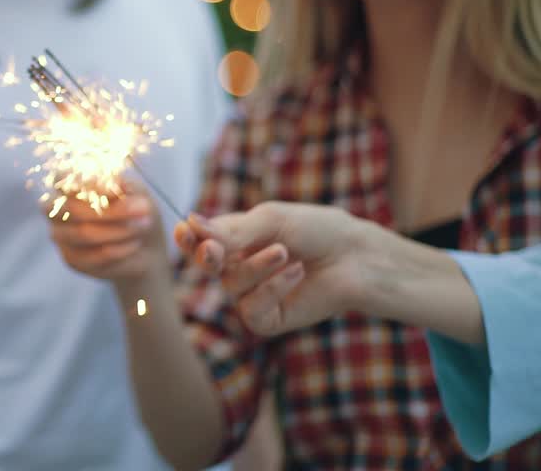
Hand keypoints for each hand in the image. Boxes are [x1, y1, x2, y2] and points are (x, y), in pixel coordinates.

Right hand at [47, 181, 167, 282]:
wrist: (146, 247)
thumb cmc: (137, 211)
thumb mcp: (136, 192)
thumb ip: (122, 186)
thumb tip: (112, 186)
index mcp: (68, 185)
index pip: (60, 178)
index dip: (87, 184)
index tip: (117, 189)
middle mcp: (57, 209)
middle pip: (72, 208)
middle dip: (112, 211)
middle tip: (144, 209)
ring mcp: (60, 235)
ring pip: (83, 233)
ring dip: (119, 231)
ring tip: (142, 226)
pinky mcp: (71, 259)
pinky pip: (92, 256)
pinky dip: (119, 250)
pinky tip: (134, 244)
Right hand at [173, 202, 375, 335]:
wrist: (355, 257)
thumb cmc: (316, 230)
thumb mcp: (271, 221)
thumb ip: (231, 230)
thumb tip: (191, 225)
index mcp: (236, 239)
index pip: (200, 240)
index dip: (188, 238)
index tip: (184, 231)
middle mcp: (240, 266)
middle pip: (206, 265)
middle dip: (206, 257)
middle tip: (212, 250)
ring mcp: (252, 294)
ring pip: (231, 284)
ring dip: (257, 267)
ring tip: (285, 253)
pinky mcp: (267, 319)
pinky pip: (251, 308)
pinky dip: (272, 289)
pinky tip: (296, 274)